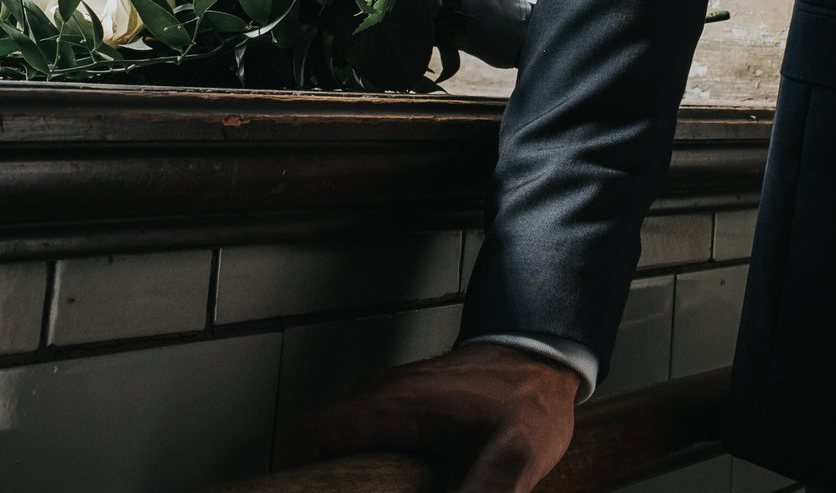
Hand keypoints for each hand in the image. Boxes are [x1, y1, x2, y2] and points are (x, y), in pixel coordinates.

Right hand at [302, 341, 580, 492]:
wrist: (544, 355)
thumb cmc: (528, 400)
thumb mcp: (517, 454)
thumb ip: (487, 491)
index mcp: (388, 407)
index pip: (306, 437)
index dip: (291, 477)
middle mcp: (375, 398)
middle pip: (319, 450)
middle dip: (330, 484)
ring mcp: (384, 399)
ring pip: (343, 447)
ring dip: (353, 479)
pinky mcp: (397, 407)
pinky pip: (365, 440)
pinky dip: (370, 468)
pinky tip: (400, 485)